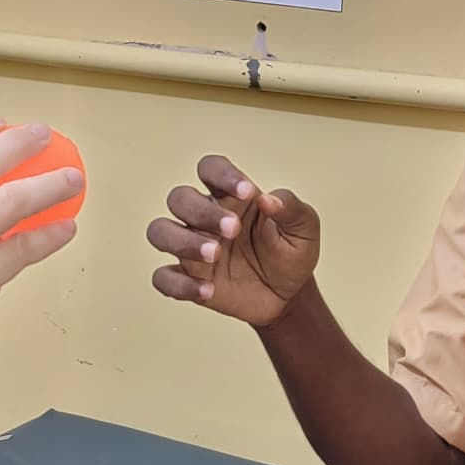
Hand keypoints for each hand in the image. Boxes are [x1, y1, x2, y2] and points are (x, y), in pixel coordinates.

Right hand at [147, 155, 319, 325]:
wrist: (289, 295)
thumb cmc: (291, 253)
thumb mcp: (304, 228)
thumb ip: (291, 208)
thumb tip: (268, 200)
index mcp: (230, 196)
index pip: (210, 168)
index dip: (222, 174)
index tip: (247, 191)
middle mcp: (204, 217)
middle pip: (179, 198)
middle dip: (202, 212)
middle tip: (233, 230)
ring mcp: (191, 248)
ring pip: (160, 231)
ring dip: (182, 241)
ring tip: (214, 255)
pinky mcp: (188, 279)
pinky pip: (163, 277)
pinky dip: (179, 284)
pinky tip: (208, 290)